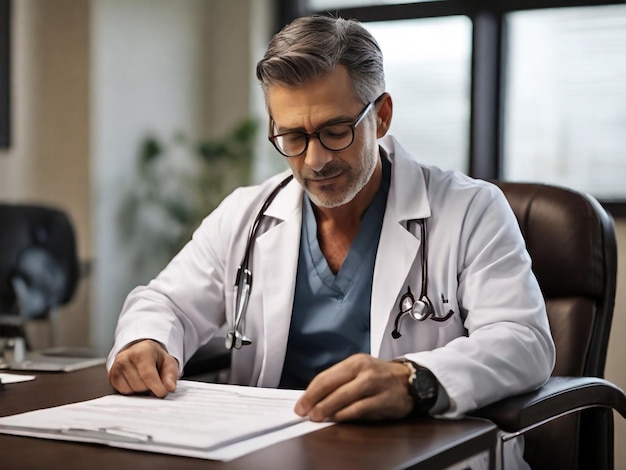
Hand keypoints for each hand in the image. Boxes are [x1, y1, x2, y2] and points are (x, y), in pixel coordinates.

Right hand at [108, 339, 178, 397]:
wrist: (141, 352)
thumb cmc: (156, 359)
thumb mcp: (168, 363)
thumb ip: (171, 375)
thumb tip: (169, 387)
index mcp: (142, 351)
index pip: (148, 374)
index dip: (157, 387)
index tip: (162, 393)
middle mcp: (125, 357)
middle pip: (140, 386)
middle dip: (150, 387)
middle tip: (153, 379)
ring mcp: (116, 367)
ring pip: (131, 391)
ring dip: (141, 390)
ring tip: (144, 379)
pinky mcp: (112, 377)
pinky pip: (123, 393)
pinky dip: (132, 391)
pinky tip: (136, 382)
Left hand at [294, 353, 413, 421]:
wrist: (410, 380)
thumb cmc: (380, 377)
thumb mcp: (359, 371)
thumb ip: (339, 381)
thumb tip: (314, 397)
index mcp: (355, 362)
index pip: (326, 377)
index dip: (310, 392)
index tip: (300, 404)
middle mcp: (364, 370)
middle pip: (332, 386)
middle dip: (314, 401)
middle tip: (304, 412)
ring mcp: (375, 385)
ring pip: (344, 398)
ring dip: (327, 409)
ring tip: (317, 417)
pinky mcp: (384, 400)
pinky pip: (359, 409)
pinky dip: (345, 415)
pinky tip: (337, 418)